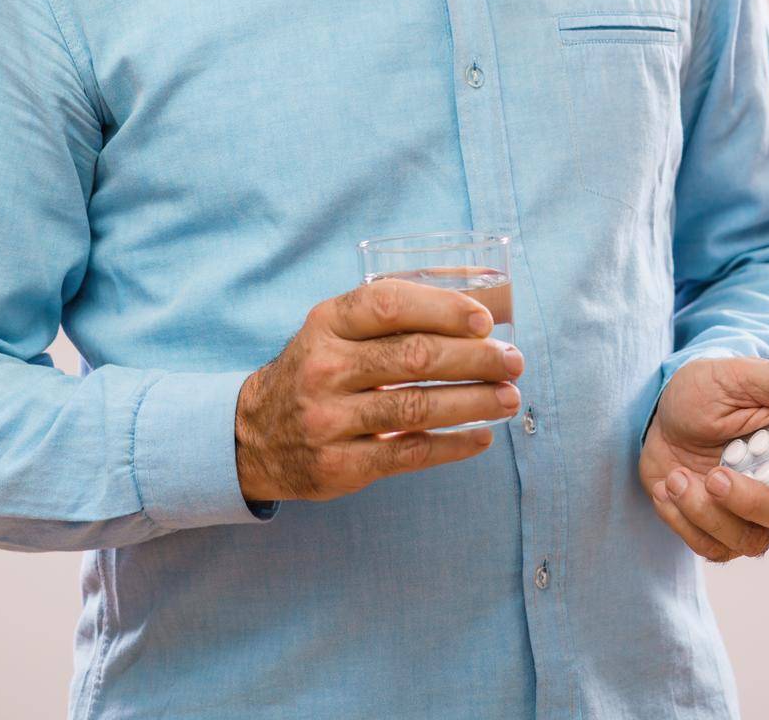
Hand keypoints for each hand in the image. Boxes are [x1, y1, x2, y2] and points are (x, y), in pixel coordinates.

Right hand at [234, 278, 524, 502]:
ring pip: (417, 409)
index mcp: (327, 323)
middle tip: (513, 362)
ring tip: (509, 397)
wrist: (255, 435)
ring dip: (474, 402)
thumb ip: (389, 315)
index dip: (442, 308)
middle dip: (475, 359)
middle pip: (414, 357)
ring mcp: (331, 419)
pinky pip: (410, 454)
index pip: (389, 303)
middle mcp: (325, 368)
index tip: (484, 320)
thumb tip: (473, 307)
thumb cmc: (317, 369)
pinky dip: (453, 445)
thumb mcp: (334, 329)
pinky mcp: (341, 465)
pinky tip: (482, 436)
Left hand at [639, 358, 768, 562]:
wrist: (660, 415)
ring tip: (675, 477)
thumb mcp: (738, 377)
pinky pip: (711, 548)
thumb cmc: (705, 391)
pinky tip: (666, 488)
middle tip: (713, 477)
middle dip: (751, 503)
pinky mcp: (719, 530)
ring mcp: (750, 513)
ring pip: (750, 540)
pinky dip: (682, 521)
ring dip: (706, 512)